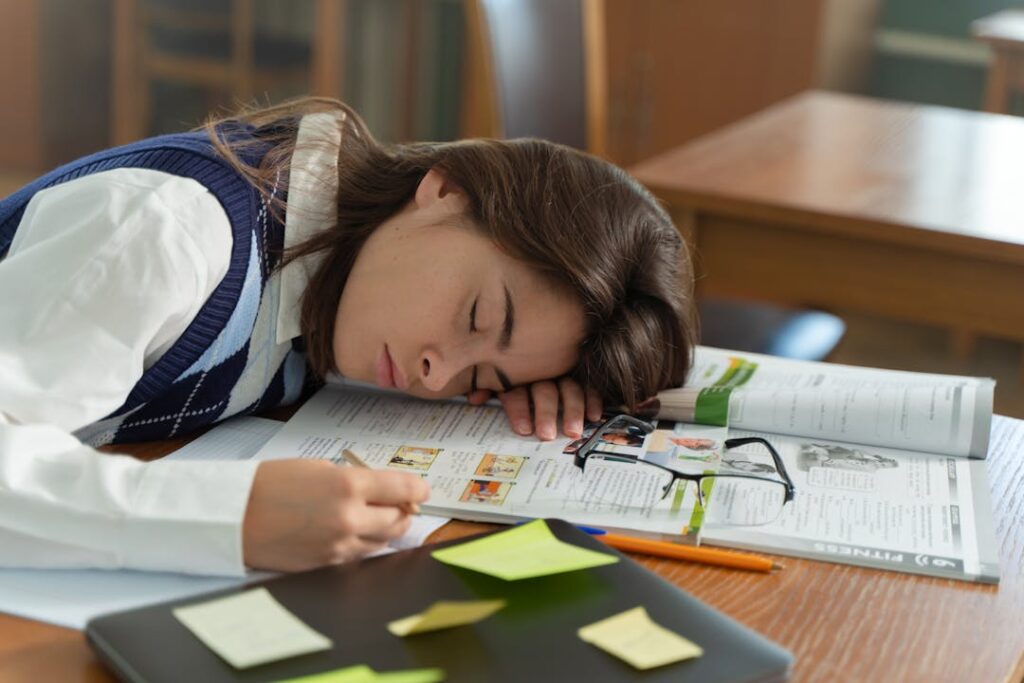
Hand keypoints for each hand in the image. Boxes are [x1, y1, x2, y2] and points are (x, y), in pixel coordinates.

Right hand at [242, 459, 429, 571]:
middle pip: (399, 520)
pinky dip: (363, 544)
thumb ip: (354, 479)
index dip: (418, 489)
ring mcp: (339, 546)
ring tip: (372, 516)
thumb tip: (380, 490)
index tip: (423, 490)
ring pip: (383, 541)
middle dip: (403, 510)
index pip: (403, 489)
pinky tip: (351, 532)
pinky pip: (359, 555)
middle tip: (399, 503)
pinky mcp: (328, 565)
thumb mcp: (318, 467)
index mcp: (348, 486)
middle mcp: (350, 519)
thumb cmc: (270, 484)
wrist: (233, 516)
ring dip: (384, 529)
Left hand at [468, 377, 602, 440]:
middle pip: (544, 389)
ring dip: (572, 409)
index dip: (519, 409)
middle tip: (547, 435)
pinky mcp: (579, 375)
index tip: (523, 430)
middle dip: (546, 412)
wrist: (532, 337)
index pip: (517, 389)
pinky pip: (587, 385)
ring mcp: (561, 371)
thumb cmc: (503, 368)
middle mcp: (539, 370)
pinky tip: (594, 416)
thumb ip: (486, 386)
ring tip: (573, 432)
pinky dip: (592, 398)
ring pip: (568, 387)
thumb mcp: (491, 375)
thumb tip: (474, 399)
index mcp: (516, 372)